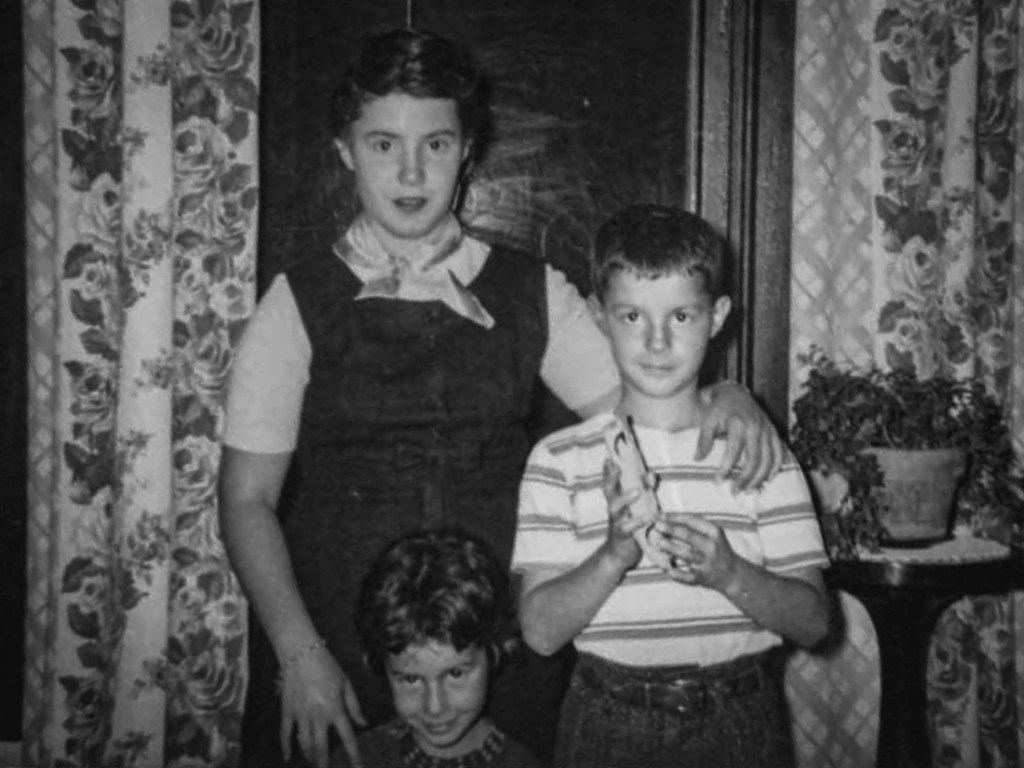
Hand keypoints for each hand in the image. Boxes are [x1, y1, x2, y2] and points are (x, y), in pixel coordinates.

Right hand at [279, 645, 365, 767]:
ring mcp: (301, 715)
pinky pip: (285, 733)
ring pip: (304, 743)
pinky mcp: (287, 711)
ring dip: (309, 755)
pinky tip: (288, 756)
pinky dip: (285, 746)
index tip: (357, 767)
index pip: (347, 737)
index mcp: (335, 708)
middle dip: (324, 762)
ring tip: (313, 761)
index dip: (354, 754)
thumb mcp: (346, 684)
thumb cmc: (328, 667)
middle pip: (321, 747)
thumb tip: (363, 723)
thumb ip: (354, 706)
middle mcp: (318, 715)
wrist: (302, 654)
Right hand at [600, 460, 645, 569]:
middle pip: (608, 490)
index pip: (611, 481)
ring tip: (638, 491)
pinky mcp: (622, 535)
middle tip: (617, 466)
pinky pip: (628, 527)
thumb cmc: (630, 527)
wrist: (618, 554)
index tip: (609, 457)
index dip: (609, 470)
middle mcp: (613, 508)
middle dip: (611, 478)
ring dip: (626, 498)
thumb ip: (642, 491)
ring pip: (616, 507)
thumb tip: (650, 474)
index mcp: (616, 500)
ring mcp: (615, 521)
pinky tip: (648, 517)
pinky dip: (638, 521)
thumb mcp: (636, 507)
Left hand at [653, 516, 737, 591]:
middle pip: (688, 535)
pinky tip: (664, 566)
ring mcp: (707, 562)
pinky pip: (684, 575)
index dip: (674, 517)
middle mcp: (711, 546)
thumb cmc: (717, 549)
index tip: (660, 515)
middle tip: (656, 525)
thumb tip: (666, 519)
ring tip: (658, 542)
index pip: (692, 520)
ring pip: (685, 554)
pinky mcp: (701, 577)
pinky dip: (673, 571)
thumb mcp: (711, 534)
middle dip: (670, 529)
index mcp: (714, 532)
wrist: (732, 574)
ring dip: (670, 547)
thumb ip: (692, 526)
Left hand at [697, 382, 782, 490]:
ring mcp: (768, 430)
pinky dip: (775, 468)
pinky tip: (767, 480)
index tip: (717, 481)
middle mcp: (757, 427)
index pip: (734, 450)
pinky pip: (780, 453)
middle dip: (745, 478)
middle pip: (755, 459)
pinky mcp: (774, 432)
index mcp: (740, 423)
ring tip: (749, 490)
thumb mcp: (707, 420)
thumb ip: (704, 440)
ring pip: (769, 459)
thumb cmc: (718, 408)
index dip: (726, 468)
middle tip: (735, 492)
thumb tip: (697, 459)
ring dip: (760, 478)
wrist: (735, 392)